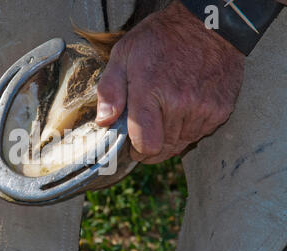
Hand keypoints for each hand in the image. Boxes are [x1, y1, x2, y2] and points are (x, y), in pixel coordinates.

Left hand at [95, 0, 244, 163]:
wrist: (208, 24)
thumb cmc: (161, 38)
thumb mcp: (123, 55)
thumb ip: (110, 91)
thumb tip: (104, 121)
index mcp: (151, 92)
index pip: (147, 144)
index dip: (137, 150)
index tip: (134, 146)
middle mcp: (180, 104)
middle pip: (164, 148)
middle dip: (152, 145)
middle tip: (147, 132)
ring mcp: (203, 108)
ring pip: (182, 143)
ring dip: (171, 137)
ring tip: (166, 115)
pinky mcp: (221, 110)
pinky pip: (201, 134)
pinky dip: (189, 129)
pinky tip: (183, 111)